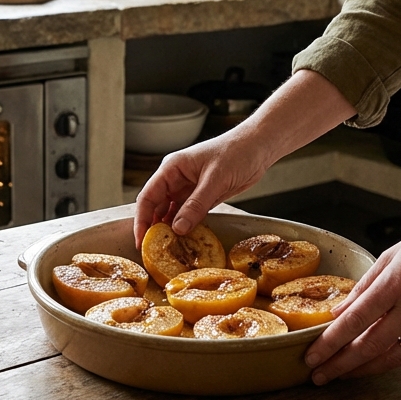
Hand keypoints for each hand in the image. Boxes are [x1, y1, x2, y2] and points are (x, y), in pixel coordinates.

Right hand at [132, 70, 358, 247]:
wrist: (259, 146)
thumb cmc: (236, 152)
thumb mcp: (215, 180)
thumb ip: (196, 204)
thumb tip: (177, 229)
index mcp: (172, 168)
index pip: (148, 196)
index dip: (141, 220)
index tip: (141, 241)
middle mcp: (176, 179)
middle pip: (156, 206)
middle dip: (153, 228)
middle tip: (153, 252)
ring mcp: (188, 188)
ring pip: (171, 212)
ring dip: (169, 229)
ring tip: (168, 251)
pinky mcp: (202, 196)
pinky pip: (188, 214)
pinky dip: (185, 227)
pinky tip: (185, 240)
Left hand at [302, 157, 400, 382]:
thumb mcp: (393, 255)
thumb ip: (366, 286)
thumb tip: (340, 313)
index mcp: (394, 283)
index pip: (354, 321)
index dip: (330, 343)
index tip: (311, 356)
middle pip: (369, 346)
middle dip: (339, 365)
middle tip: (317, 376)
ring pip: (390, 357)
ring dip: (361, 370)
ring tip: (339, 376)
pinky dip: (389, 363)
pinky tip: (371, 367)